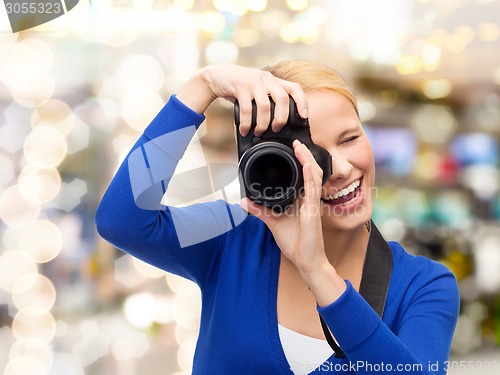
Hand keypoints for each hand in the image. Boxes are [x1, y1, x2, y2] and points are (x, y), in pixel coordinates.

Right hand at [176, 64, 307, 135]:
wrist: (216, 76)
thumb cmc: (239, 87)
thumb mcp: (257, 90)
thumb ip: (268, 99)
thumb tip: (280, 123)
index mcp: (273, 80)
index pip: (295, 88)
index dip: (302, 102)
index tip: (304, 117)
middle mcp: (266, 79)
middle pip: (283, 99)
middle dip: (281, 119)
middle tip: (276, 129)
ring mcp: (253, 81)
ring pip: (265, 106)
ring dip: (262, 124)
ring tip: (258, 132)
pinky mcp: (240, 85)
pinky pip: (247, 109)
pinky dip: (246, 123)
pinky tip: (245, 130)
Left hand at [241, 140, 346, 304]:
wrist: (307, 260)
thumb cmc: (296, 243)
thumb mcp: (273, 222)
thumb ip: (260, 210)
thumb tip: (244, 201)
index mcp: (301, 200)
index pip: (303, 176)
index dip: (301, 161)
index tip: (293, 149)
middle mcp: (308, 199)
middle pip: (310, 171)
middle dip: (305, 155)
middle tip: (297, 142)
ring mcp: (312, 203)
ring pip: (313, 176)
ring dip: (307, 160)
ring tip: (300, 147)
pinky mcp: (313, 211)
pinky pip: (312, 190)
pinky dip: (310, 176)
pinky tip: (307, 165)